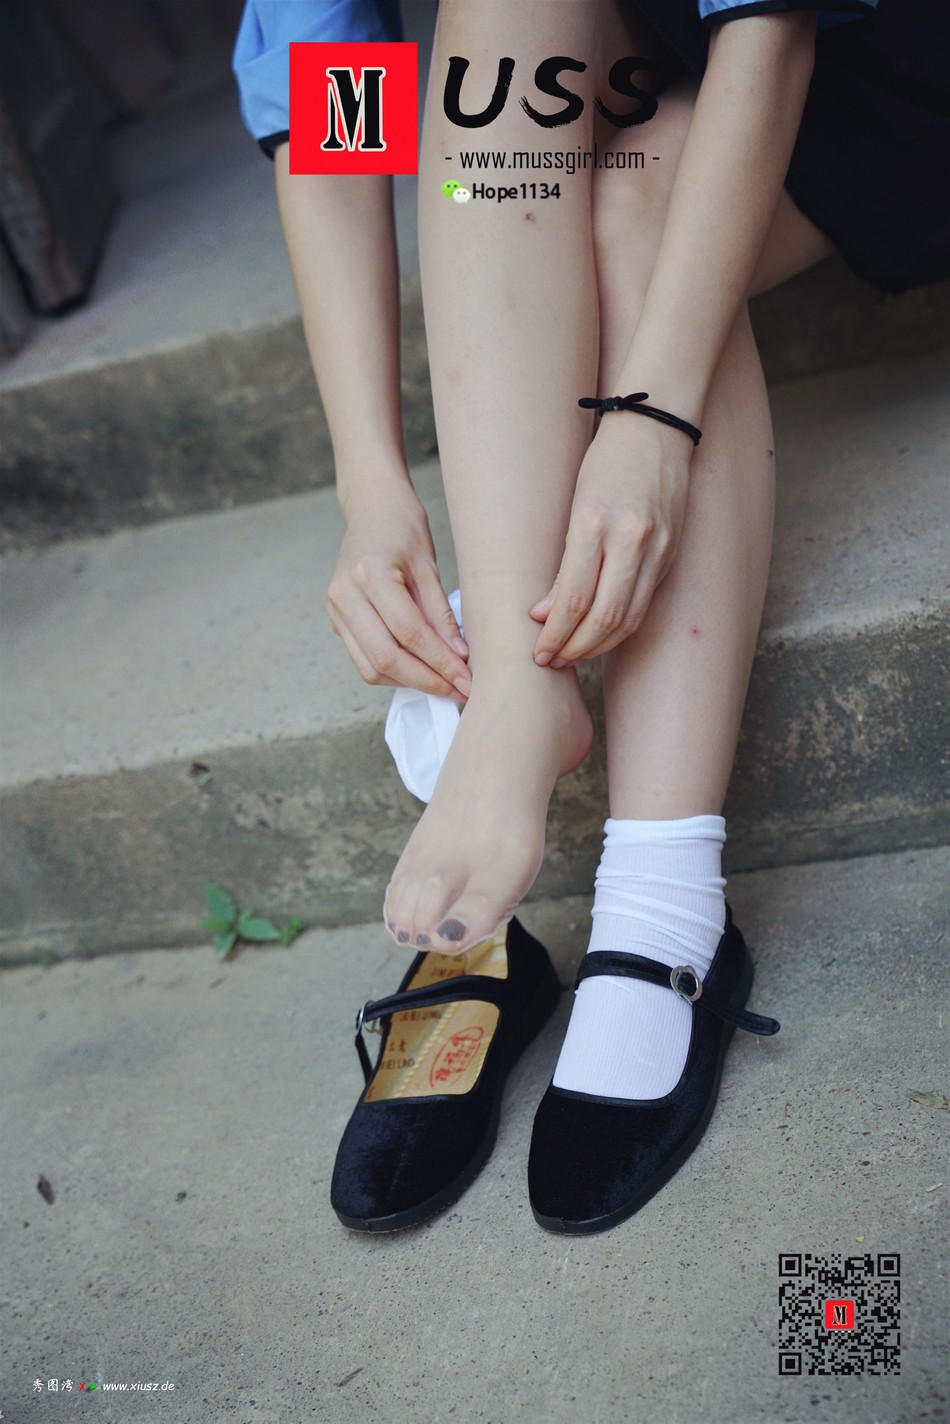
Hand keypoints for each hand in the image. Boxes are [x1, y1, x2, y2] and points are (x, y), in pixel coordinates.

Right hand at [327, 485, 471, 698]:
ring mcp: (335, 610)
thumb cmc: (403, 527)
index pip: (410, 634)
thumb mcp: (428, 565)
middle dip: (426, 681)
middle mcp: (345, 595)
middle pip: (386, 657)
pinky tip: (420, 672)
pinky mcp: (336, 620)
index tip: (468, 679)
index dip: (440, 663)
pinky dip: (393, 672)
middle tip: (459, 691)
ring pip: (371, 667)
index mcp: (370, 575)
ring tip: (444, 685)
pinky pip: (364, 660)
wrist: (371, 507)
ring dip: (409, 683)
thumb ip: (440, 614)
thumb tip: (457, 658)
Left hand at [530, 416, 690, 666]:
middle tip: (551, 662)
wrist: (657, 430)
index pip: (573, 598)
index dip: (555, 634)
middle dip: (574, 648)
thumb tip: (543, 614)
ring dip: (598, 645)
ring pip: (628, 618)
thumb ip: (562, 564)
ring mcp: (657, 548)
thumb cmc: (606, 463)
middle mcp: (630, 539)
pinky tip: (600, 635)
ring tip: (572, 655)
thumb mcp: (574, 506)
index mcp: (594, 523)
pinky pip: (644, 603)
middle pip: (603, 617)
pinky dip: (620, 627)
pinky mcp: (671, 553)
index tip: (538, 652)